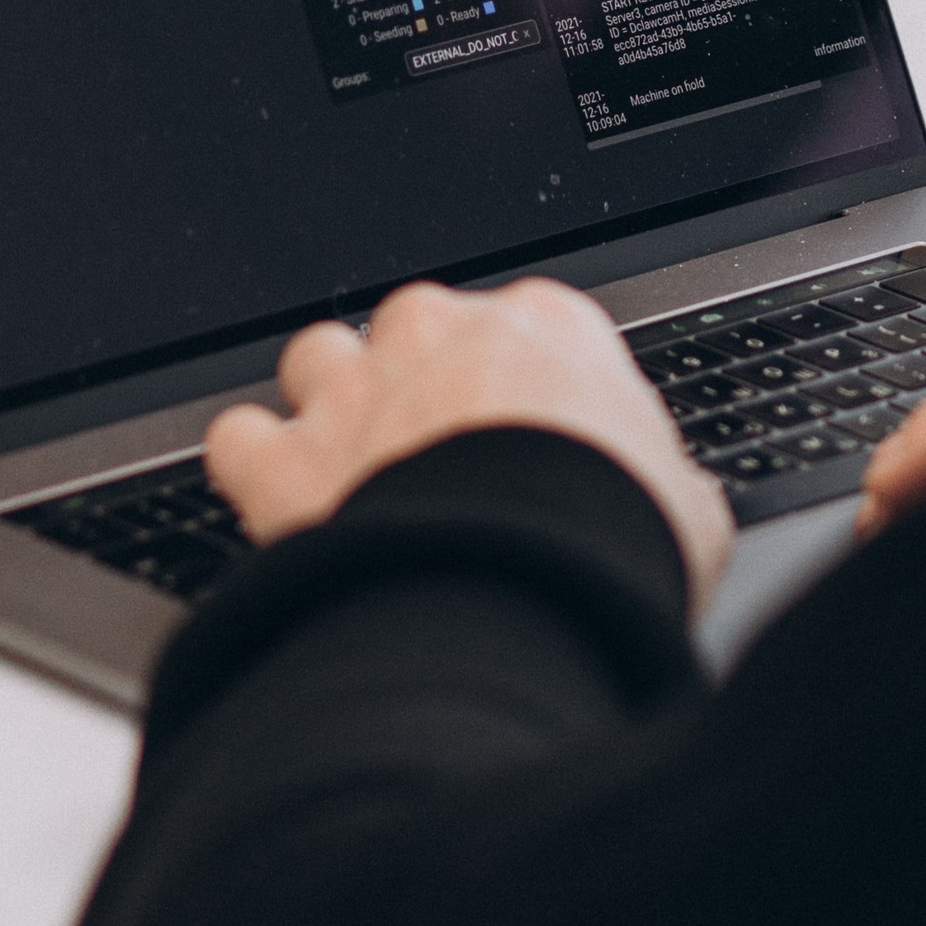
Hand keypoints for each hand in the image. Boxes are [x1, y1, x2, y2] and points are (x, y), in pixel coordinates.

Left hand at [207, 277, 735, 610]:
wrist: (517, 596)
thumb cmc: (610, 545)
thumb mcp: (686, 510)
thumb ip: (665, 480)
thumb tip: (675, 497)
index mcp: (543, 328)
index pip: (524, 331)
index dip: (521, 391)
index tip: (527, 437)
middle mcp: (436, 337)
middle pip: (413, 333)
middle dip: (420, 387)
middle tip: (445, 466)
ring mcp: (352, 392)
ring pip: (316, 361)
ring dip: (327, 407)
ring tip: (352, 471)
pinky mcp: (283, 461)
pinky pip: (239, 439)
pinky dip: (252, 470)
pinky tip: (274, 504)